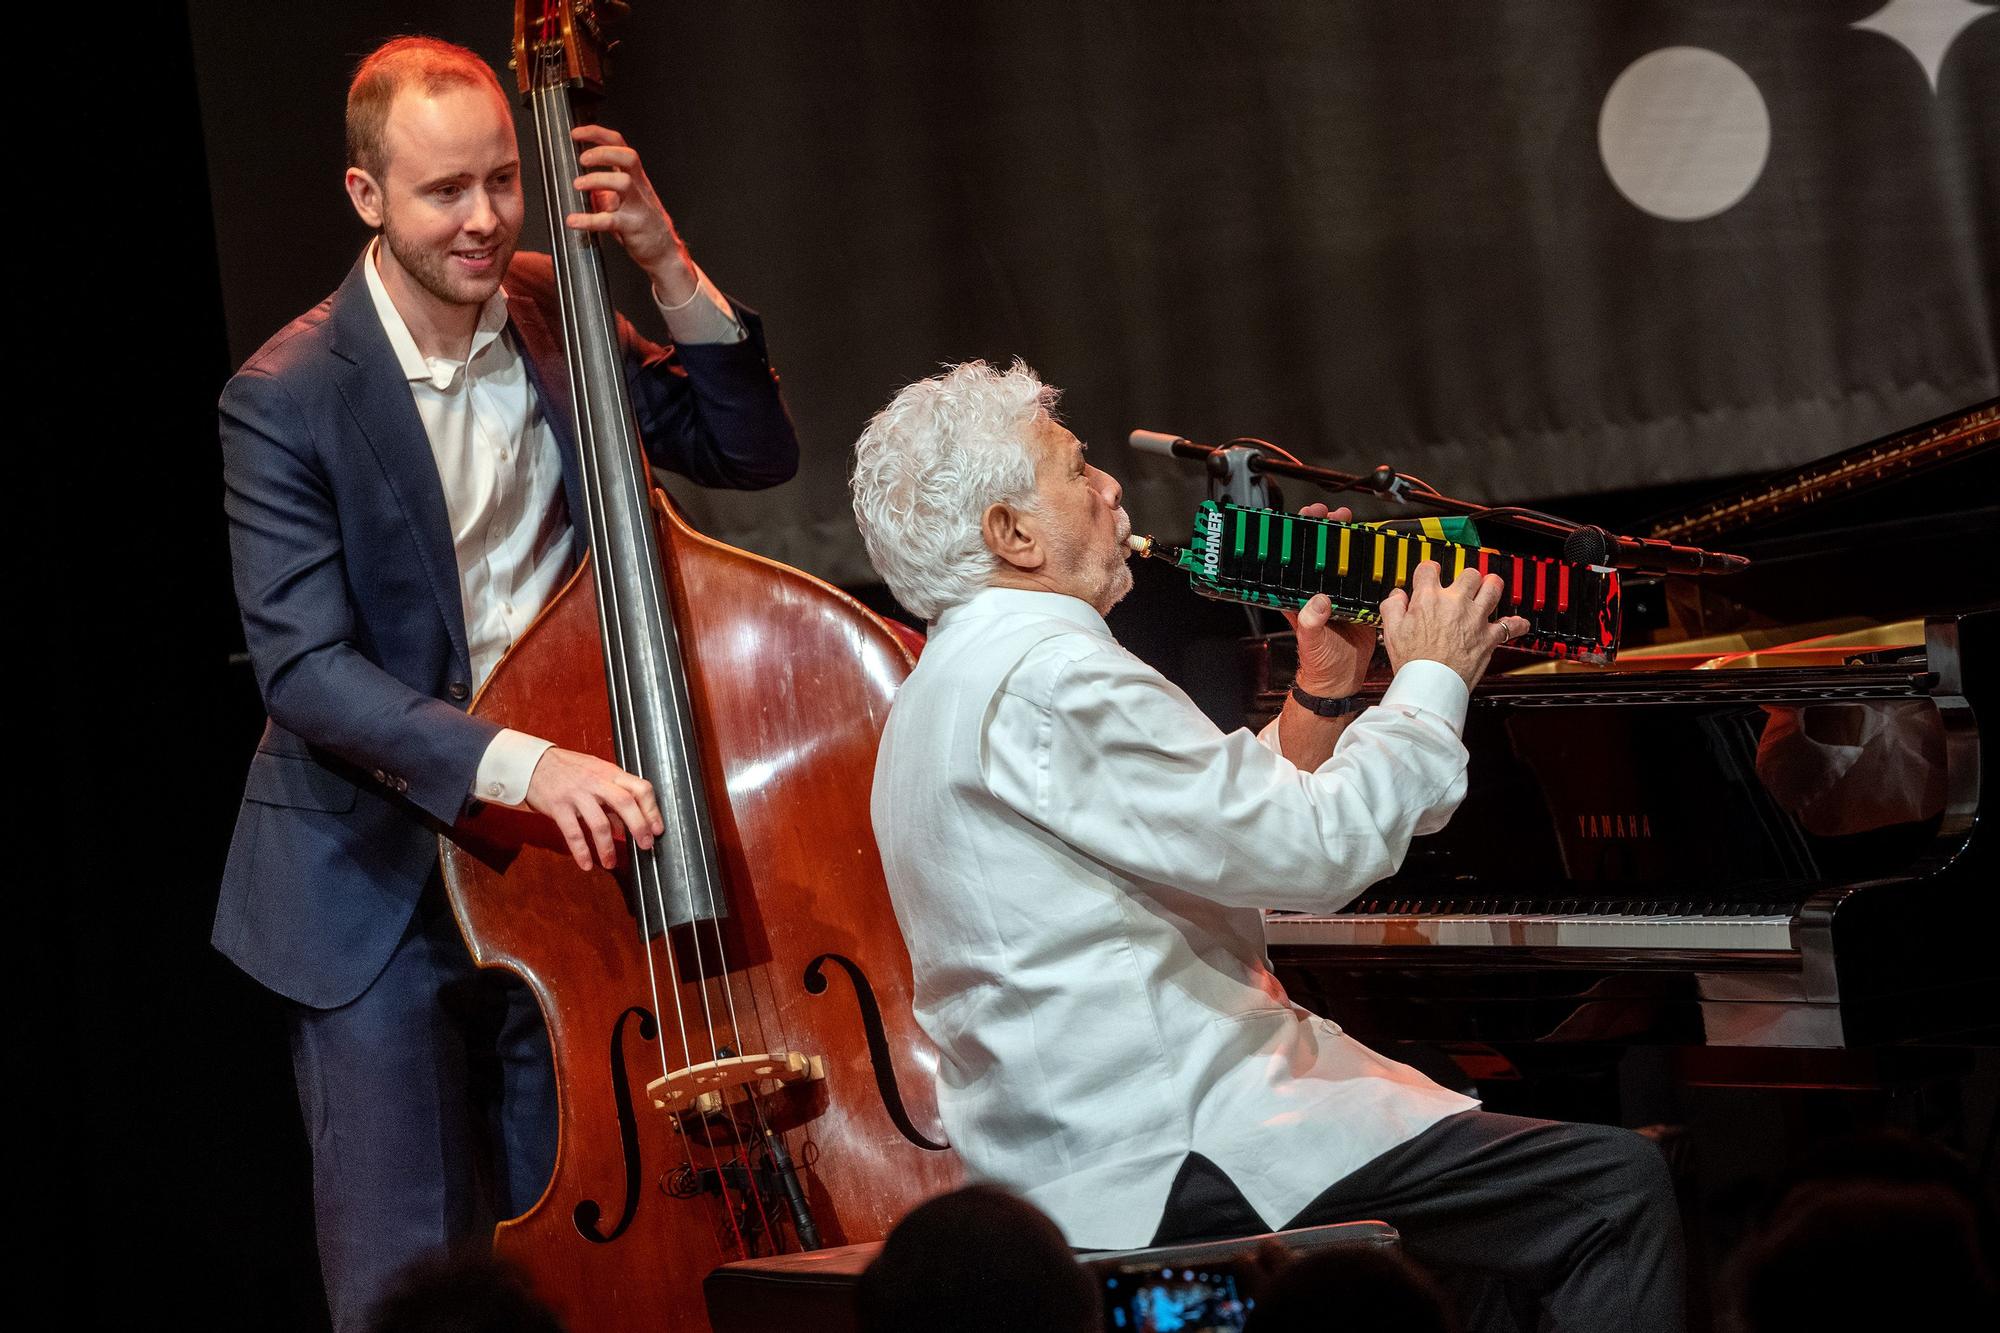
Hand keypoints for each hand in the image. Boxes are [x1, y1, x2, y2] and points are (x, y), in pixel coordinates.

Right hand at [524, 747, 665, 871]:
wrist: (533, 763)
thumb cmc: (569, 770)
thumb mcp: (596, 775)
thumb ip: (613, 798)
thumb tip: (627, 826)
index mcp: (610, 773)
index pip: (640, 788)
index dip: (652, 810)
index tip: (658, 829)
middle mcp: (596, 782)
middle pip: (625, 803)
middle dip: (639, 827)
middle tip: (645, 846)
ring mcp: (577, 794)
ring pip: (599, 823)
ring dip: (608, 847)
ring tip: (611, 863)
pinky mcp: (558, 806)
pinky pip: (573, 833)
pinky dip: (581, 852)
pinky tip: (587, 864)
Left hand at [566, 124, 697, 303]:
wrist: (664, 252)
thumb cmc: (643, 224)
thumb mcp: (623, 199)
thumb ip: (604, 188)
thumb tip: (581, 180)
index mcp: (635, 177)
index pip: (619, 145)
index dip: (597, 134)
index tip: (576, 133)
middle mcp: (639, 187)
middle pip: (628, 156)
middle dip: (603, 152)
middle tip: (582, 159)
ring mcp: (638, 206)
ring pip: (622, 183)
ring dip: (597, 180)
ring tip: (577, 185)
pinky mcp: (633, 227)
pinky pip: (611, 220)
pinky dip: (589, 219)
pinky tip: (573, 221)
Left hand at [1281, 503, 1375, 697]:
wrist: (1340, 681)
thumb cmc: (1319, 664)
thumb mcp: (1311, 642)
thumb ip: (1312, 623)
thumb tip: (1318, 603)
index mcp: (1301, 599)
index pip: (1297, 561)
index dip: (1300, 536)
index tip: (1308, 518)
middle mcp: (1318, 593)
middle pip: (1321, 555)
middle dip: (1327, 531)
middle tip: (1335, 515)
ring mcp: (1339, 597)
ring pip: (1343, 563)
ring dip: (1348, 543)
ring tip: (1352, 522)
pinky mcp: (1358, 604)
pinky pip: (1364, 580)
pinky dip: (1369, 565)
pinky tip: (1375, 551)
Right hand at [1378, 563, 1530, 689]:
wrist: (1431, 684)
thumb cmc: (1413, 661)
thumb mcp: (1391, 630)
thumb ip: (1392, 607)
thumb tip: (1398, 596)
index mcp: (1429, 598)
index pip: (1429, 569)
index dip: (1429, 570)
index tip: (1430, 575)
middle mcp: (1455, 603)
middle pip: (1468, 574)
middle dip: (1466, 577)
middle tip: (1464, 585)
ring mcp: (1475, 618)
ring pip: (1493, 588)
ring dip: (1492, 586)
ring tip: (1490, 587)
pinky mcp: (1489, 637)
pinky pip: (1511, 627)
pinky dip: (1517, 625)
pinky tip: (1518, 623)